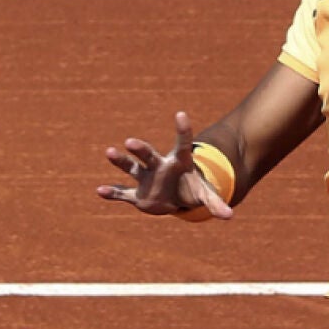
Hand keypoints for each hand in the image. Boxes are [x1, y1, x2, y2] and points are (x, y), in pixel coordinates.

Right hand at [96, 111, 233, 218]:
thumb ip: (215, 203)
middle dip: (140, 149)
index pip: (182, 144)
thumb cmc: (192, 189)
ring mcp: (146, 179)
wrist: (176, 198)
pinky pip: (123, 193)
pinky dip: (113, 193)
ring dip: (121, 161)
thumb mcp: (204, 195)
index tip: (181, 114)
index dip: (182, 130)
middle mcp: (159, 167)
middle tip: (130, 142)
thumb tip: (229, 215)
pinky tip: (100, 191)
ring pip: (132, 168)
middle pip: (149, 155)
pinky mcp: (137, 195)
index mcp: (179, 163)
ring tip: (109, 152)